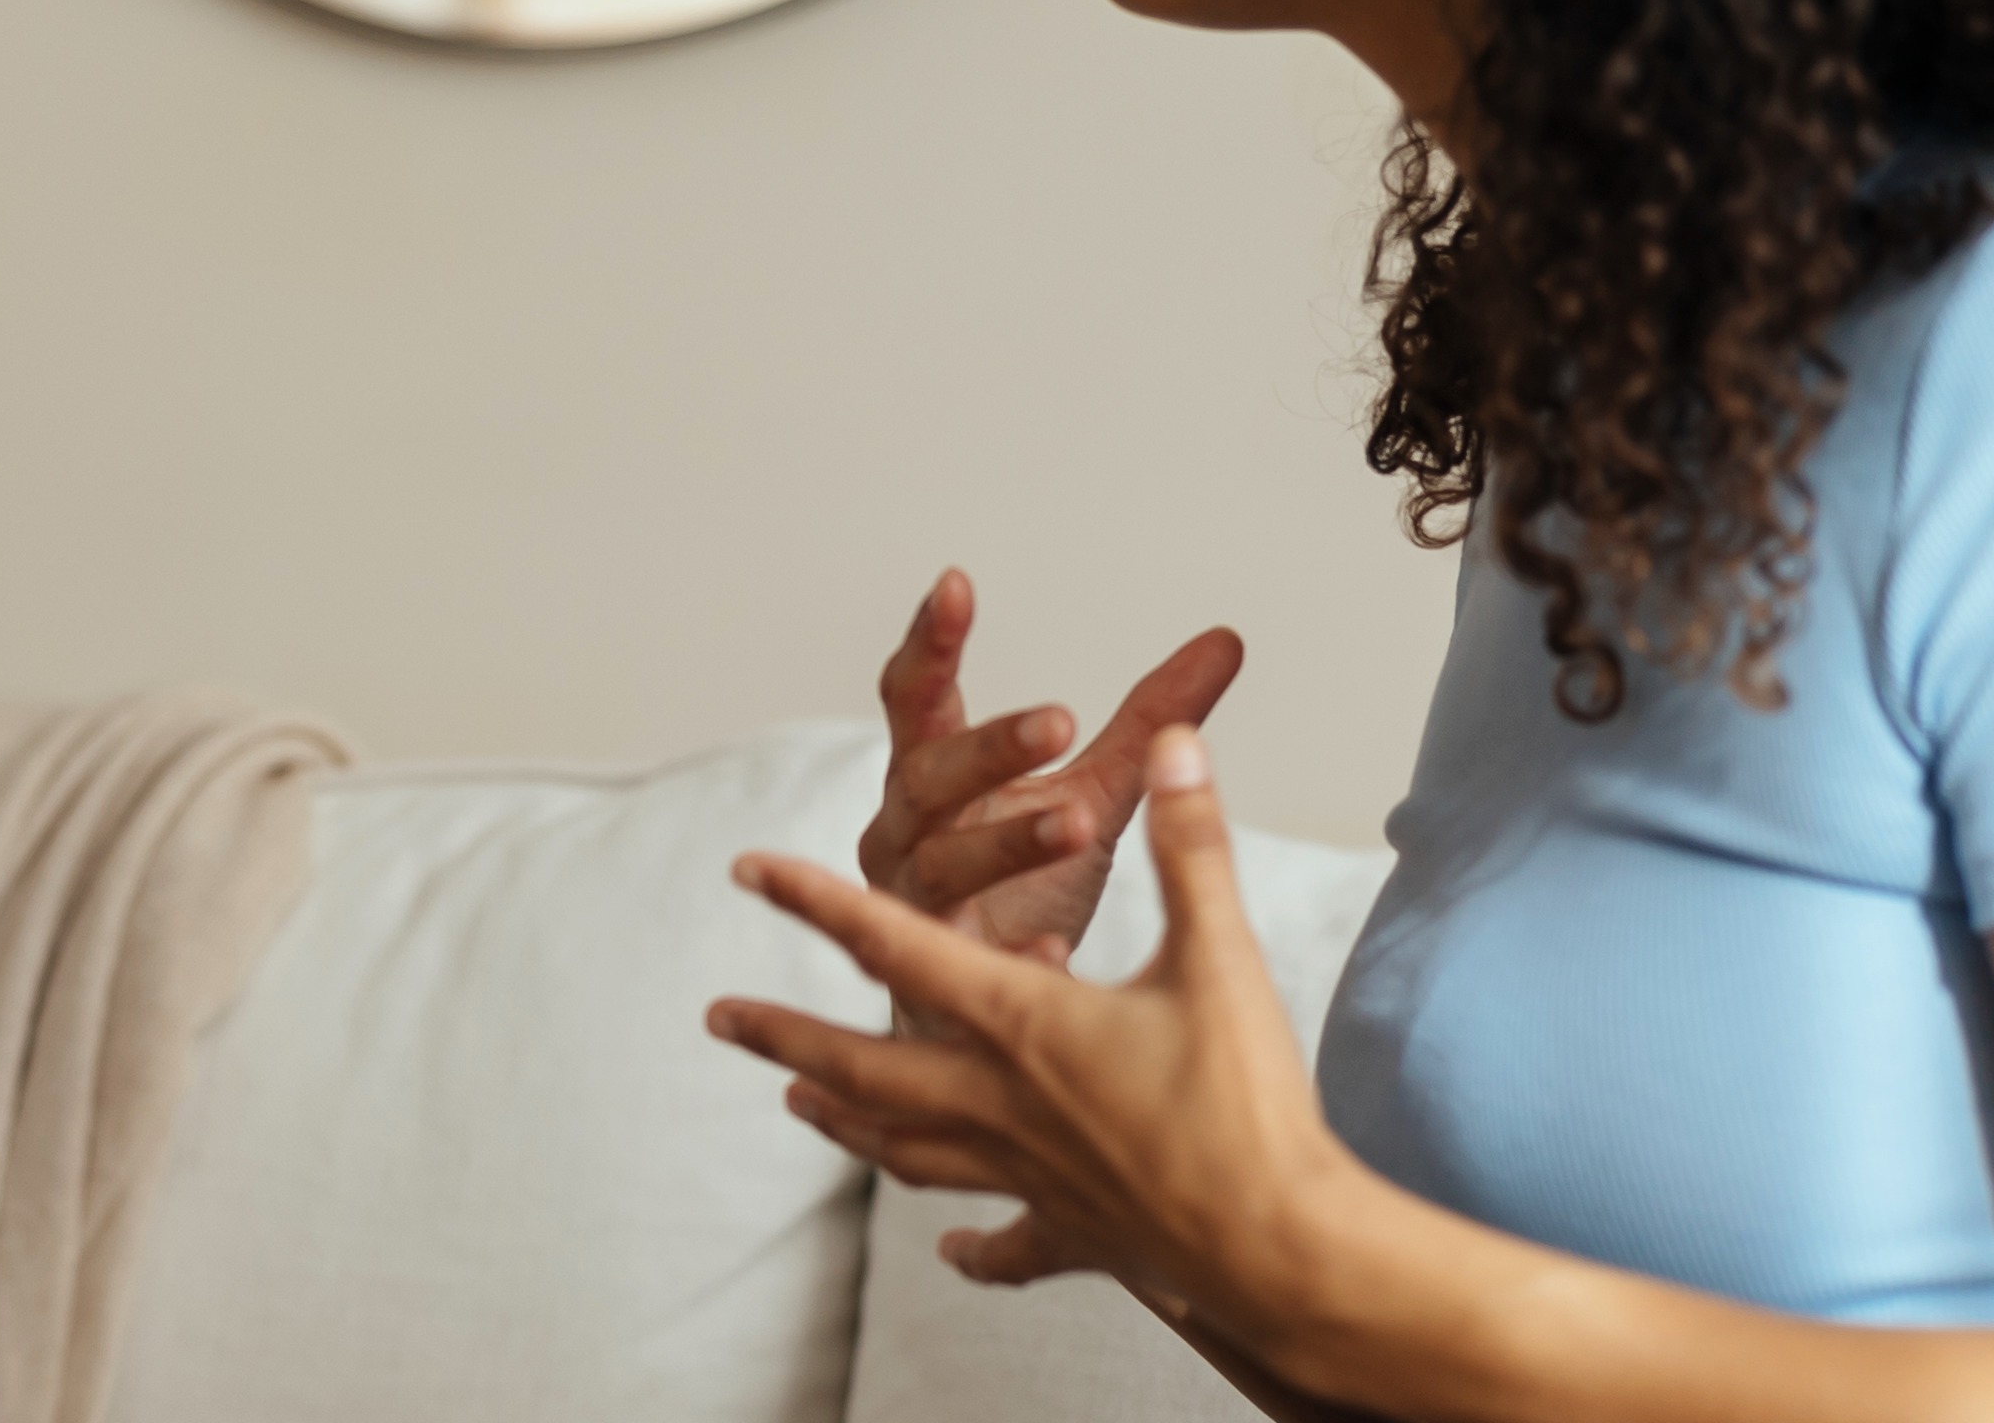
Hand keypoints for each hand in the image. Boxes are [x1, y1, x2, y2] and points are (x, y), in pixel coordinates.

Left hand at [717, 724, 1357, 1330]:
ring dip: (843, 1121)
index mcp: (1021, 1022)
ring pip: (904, 1147)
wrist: (1276, 1246)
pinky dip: (973, 1247)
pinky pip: (1004, 1240)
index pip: (892, 946)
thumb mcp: (1218, 955)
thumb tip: (1177, 740)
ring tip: (798, 1102)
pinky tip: (953, 1251)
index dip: (816, 901)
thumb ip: (1188, 843)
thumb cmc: (1245, 1102)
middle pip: (861, 1063)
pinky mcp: (1068, 1230)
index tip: (750, 868)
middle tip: (717, 1016)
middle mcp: (998, 1101)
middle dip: (783, 1032)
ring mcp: (1024, 1173)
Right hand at [862, 570, 1241, 979]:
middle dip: (988, 748)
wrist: (976, 1007)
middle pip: (929, 778)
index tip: (957, 582)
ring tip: (1076, 824)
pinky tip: (1055, 952)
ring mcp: (913, 910)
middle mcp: (905, 835)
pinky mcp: (934, 985)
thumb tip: (1227, 641)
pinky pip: (969, 966)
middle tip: (1057, 720)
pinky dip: (1013, 956)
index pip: (917, 700)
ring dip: (1006, 841)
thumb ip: (1146, 724)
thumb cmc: (1024, 882)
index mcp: (931, 779)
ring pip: (943, 865)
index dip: (931, 644)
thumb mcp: (1093, 791)